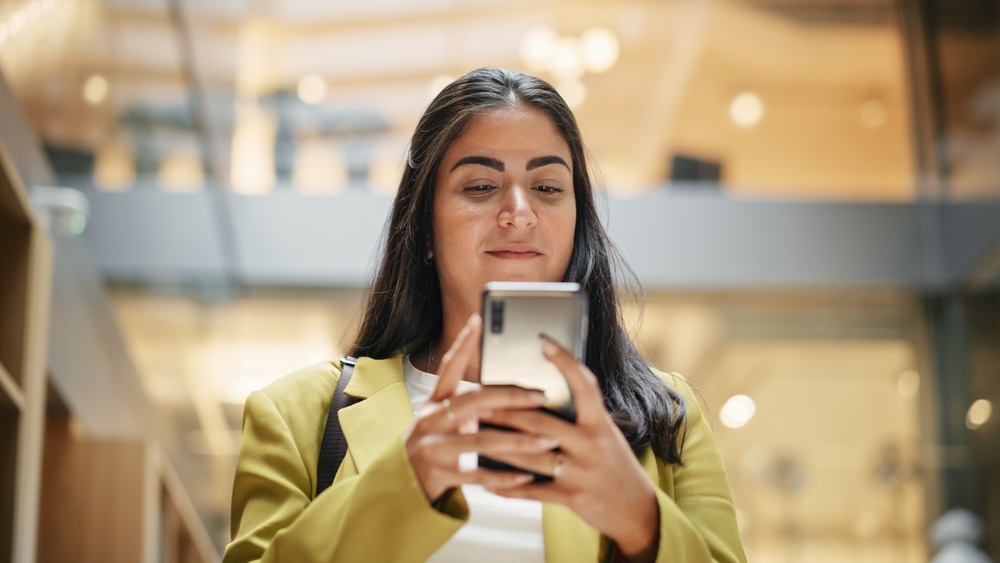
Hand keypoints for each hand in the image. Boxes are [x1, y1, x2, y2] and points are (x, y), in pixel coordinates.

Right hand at [404, 313, 557, 501]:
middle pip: (472, 401)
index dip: (463, 343)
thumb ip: (468, 406)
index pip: (448, 367)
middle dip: (510, 397)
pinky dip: (504, 477)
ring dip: (519, 441)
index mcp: (433, 403)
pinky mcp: (440, 475)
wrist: (399, 485)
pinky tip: (527, 477)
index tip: (479, 320)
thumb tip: (511, 393)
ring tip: (548, 440)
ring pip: (481, 440)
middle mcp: (429, 421)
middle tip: (541, 395)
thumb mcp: (441, 421)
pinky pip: (478, 475)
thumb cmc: (432, 446)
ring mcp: (433, 448)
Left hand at [479, 338, 660, 562]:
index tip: (543, 341)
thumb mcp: (605, 434)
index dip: (564, 361)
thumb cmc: (614, 464)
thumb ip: (579, 416)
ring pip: (530, 455)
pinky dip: (508, 487)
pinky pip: (532, 491)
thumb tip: (541, 394)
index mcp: (600, 423)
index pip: (584, 385)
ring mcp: (580, 472)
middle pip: (540, 422)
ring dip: (498, 446)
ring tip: (473, 433)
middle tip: (477, 397)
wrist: (636, 509)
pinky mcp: (571, 498)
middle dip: (505, 410)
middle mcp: (591, 444)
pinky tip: (487, 481)